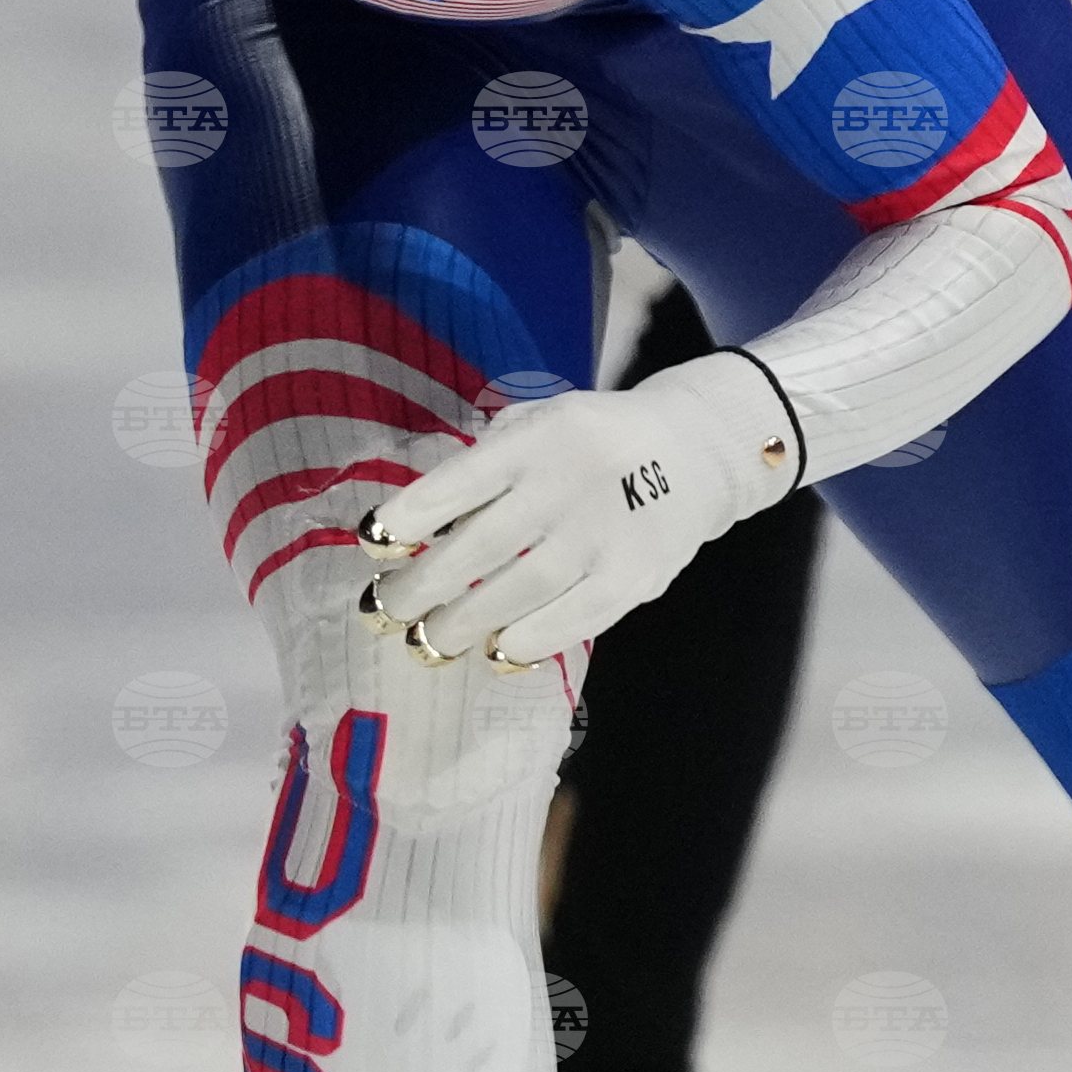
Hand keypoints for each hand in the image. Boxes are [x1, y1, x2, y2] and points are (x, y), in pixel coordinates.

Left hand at [357, 352, 798, 664]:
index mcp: (540, 437)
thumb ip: (487, 461)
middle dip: (424, 585)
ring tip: (428, 639)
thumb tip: (416, 522)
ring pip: (521, 592)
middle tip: (386, 608)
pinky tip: (496, 651)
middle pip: (482, 547)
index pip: (461, 481)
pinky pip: (573, 620)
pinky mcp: (636, 577)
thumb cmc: (594, 441)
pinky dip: (529, 641)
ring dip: (465, 623)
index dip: (411, 516)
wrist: (698, 452)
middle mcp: (572, 482)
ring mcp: (608, 533)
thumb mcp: (542, 420)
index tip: (373, 543)